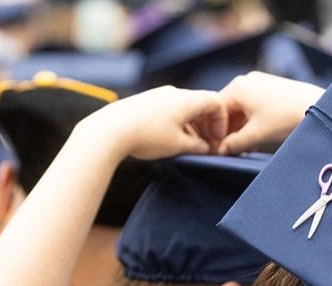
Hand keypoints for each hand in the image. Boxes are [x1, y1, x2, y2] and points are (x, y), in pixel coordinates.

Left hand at [78, 86, 227, 160]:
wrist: (110, 130)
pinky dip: (177, 123)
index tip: (216, 139)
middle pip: (200, 105)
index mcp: (187, 99)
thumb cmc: (147, 136)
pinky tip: (171, 140)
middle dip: (207, 126)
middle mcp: (174, 92)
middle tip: (206, 146)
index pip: (216, 102)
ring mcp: (158, 95)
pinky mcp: (145, 102)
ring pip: (184, 109)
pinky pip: (169, 110)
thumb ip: (198, 146)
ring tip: (189, 147)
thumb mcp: (178, 145)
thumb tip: (206, 147)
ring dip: (192, 127)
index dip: (221, 122)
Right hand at [217, 72, 324, 154]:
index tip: (217, 149)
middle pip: (228, 109)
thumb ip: (234, 144)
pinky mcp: (272, 87)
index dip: (214, 131)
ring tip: (245, 146)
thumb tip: (219, 151)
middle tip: (230, 150)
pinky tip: (257, 136)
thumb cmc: (286, 120)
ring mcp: (260, 82)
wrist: (319, 108)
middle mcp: (246, 80)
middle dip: (228, 130)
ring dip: (240, 127)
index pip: (215, 110)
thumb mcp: (256, 135)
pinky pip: (254, 105)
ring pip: (241, 108)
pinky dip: (252, 121)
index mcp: (237, 87)